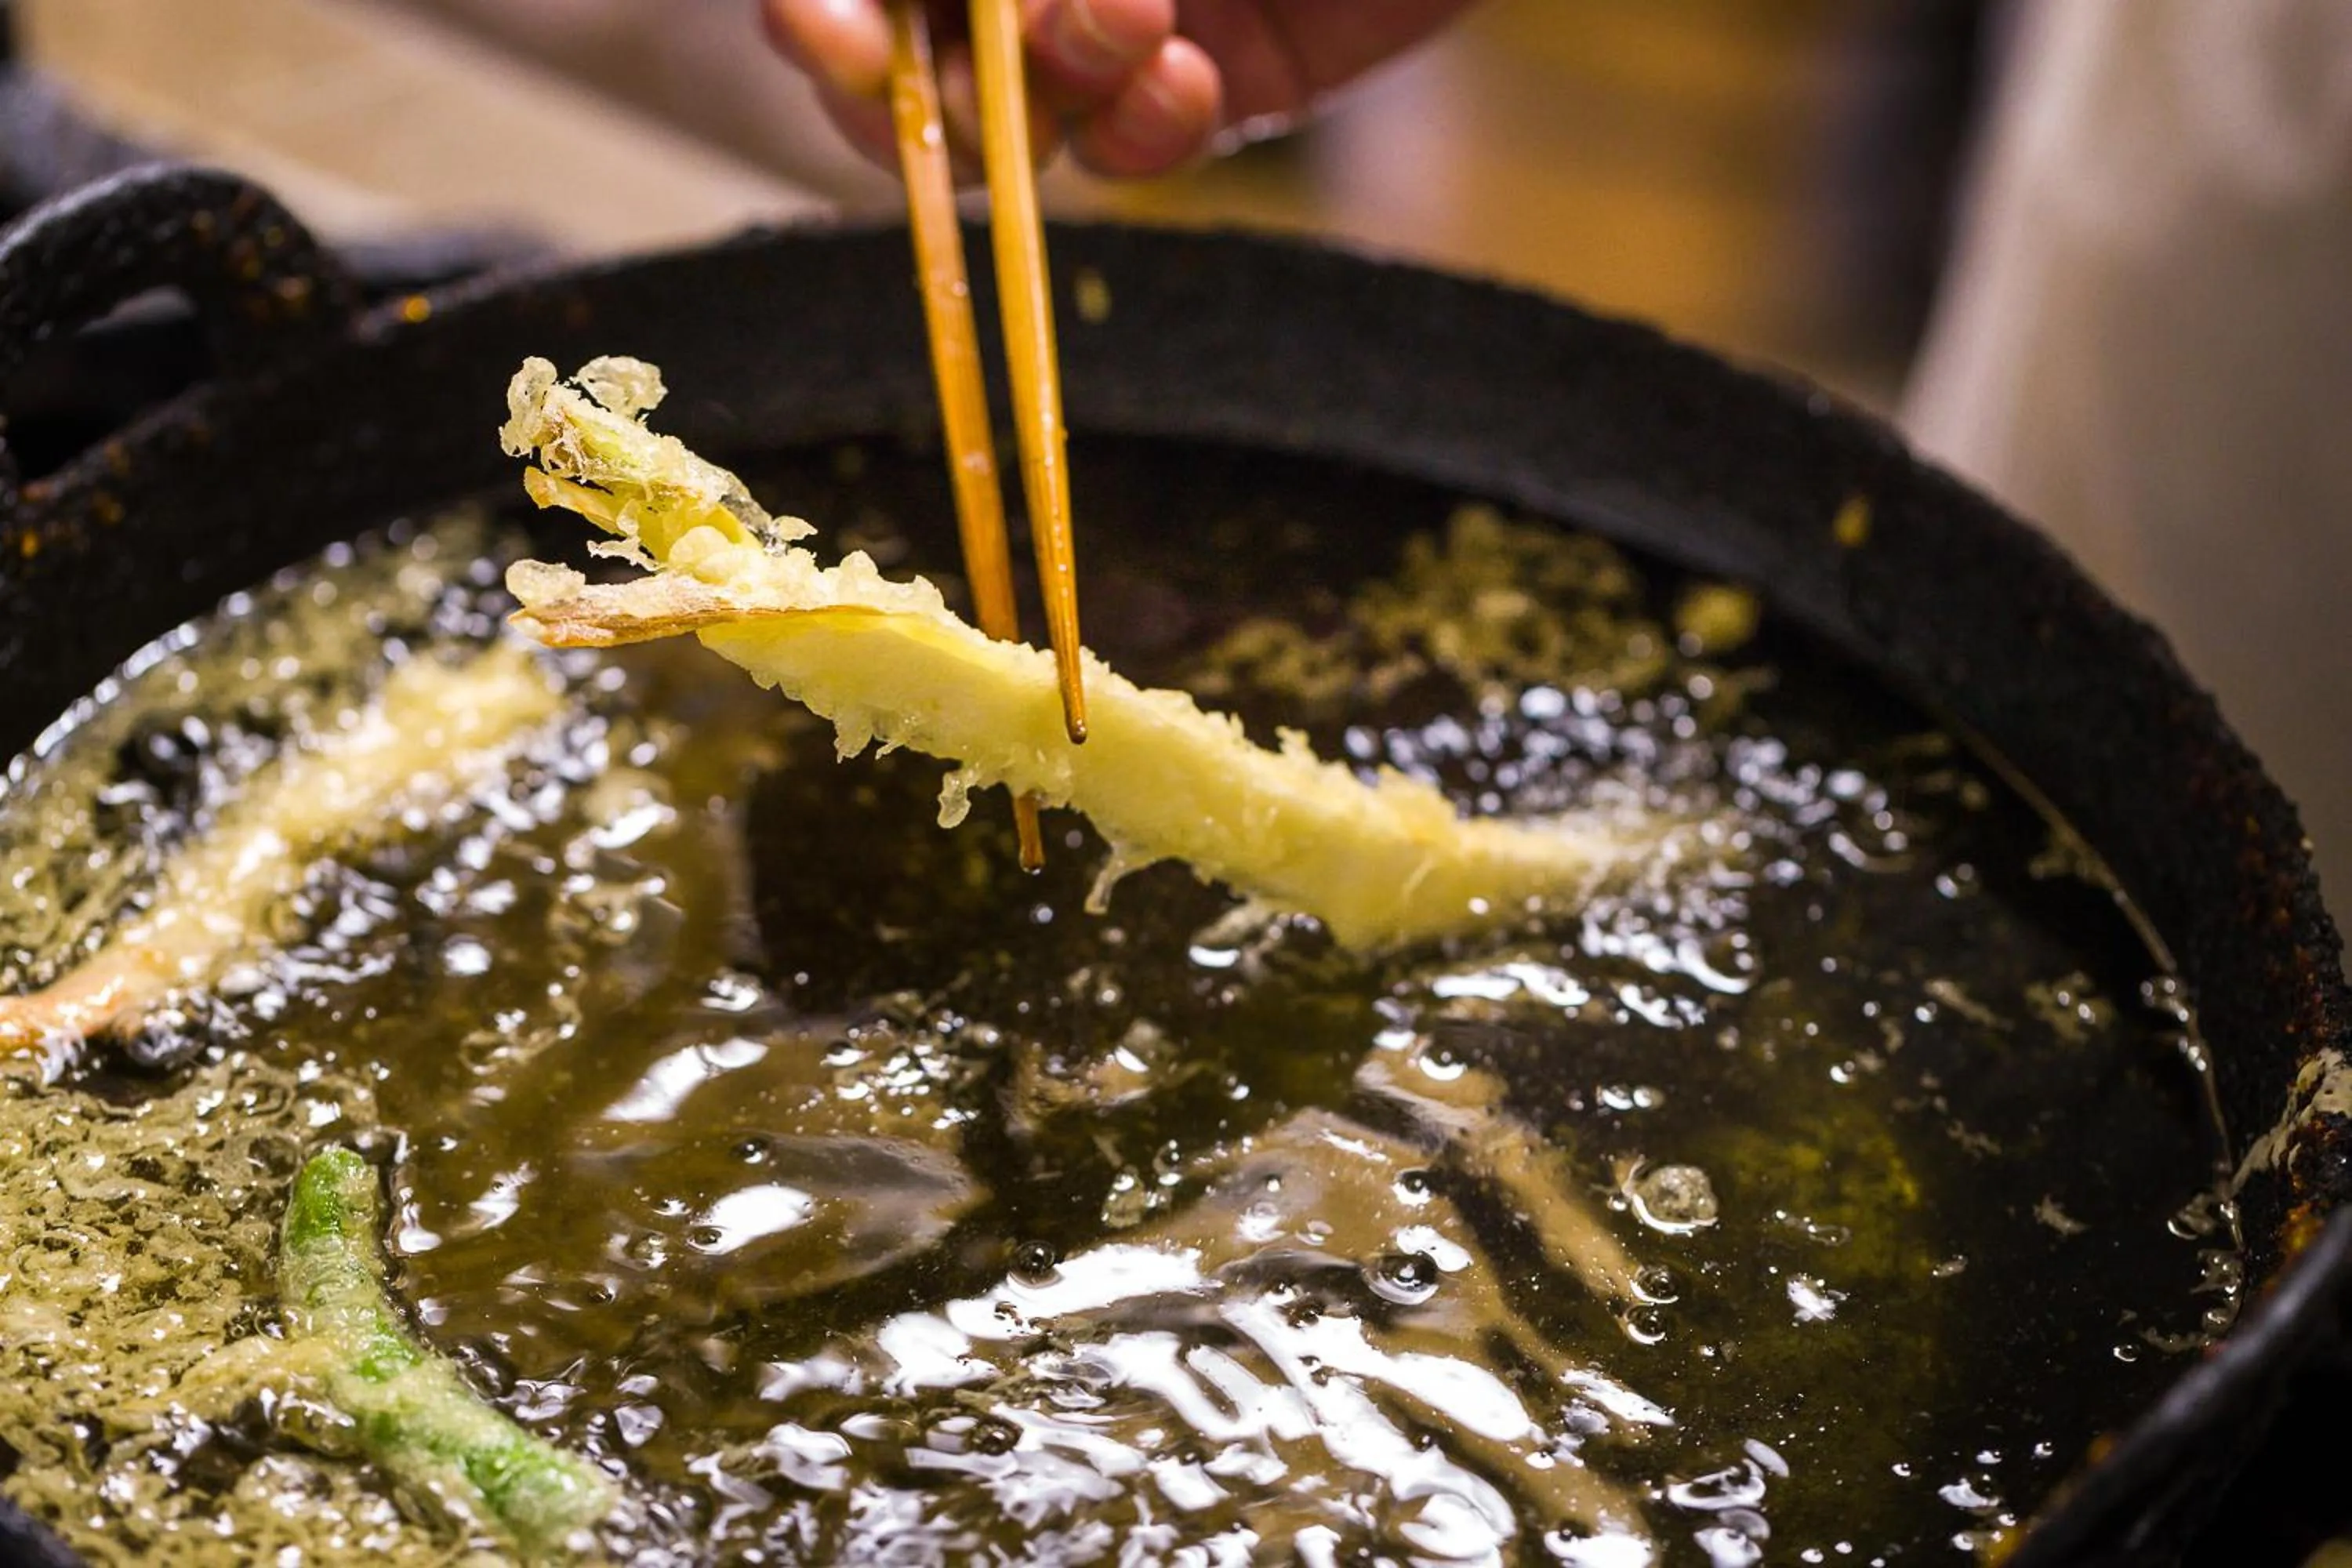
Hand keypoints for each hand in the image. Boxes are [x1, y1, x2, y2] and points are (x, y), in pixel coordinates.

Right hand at [761, 0, 1479, 178]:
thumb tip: (996, 14)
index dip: (823, 16)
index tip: (841, 38)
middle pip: (901, 66)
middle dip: (924, 87)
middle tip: (970, 88)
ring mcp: (1113, 24)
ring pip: (1012, 121)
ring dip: (1055, 85)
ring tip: (1141, 23)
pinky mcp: (1209, 91)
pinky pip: (1133, 150)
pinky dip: (1143, 130)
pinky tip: (1191, 78)